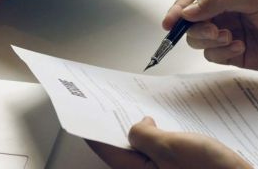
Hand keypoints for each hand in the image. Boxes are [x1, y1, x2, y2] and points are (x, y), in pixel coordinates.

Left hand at [88, 117, 251, 168]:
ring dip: (144, 132)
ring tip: (144, 113)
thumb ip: (144, 135)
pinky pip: (164, 154)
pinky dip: (163, 138)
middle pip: (125, 150)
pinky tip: (170, 127)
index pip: (107, 149)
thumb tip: (137, 126)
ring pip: (145, 151)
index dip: (95, 127)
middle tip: (116, 103)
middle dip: (121, 126)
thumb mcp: (170, 147)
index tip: (86, 109)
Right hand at [163, 0, 257, 71]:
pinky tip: (241, 48)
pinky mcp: (233, 54)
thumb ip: (219, 1)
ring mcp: (227, 33)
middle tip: (215, 32)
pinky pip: (213, 56)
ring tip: (232, 40)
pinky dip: (222, 53)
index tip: (170, 22)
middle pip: (191, 23)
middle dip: (197, 29)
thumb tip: (188, 11)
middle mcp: (223, 12)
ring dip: (210, 42)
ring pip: (199, 41)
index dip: (178, 9)